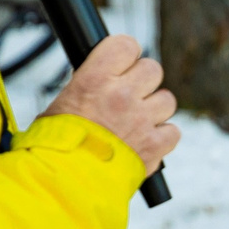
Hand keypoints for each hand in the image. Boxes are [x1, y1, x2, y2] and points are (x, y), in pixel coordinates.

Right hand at [42, 35, 180, 170]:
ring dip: (155, 109)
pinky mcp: (155, 145)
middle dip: (143, 82)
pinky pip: (173, 131)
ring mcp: (142, 120)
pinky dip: (163, 136)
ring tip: (136, 122)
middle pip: (152, 69)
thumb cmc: (55, 146)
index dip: (126, 55)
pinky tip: (145, 142)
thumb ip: (86, 87)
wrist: (64, 183)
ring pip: (167, 100)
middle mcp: (122, 94)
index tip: (122, 64)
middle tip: (129, 96)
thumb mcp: (60, 105)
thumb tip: (100, 77)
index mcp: (94, 79)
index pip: (126, 45)